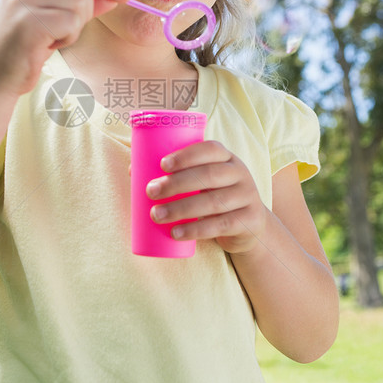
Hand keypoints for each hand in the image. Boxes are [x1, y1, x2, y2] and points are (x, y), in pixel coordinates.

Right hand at [0, 0, 130, 96]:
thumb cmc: (28, 46)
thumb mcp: (58, 18)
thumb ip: (84, 4)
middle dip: (86, 9)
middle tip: (68, 29)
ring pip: (78, 2)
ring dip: (75, 26)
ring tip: (54, 37)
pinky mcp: (28, 21)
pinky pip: (70, 23)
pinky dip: (67, 38)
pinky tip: (49, 45)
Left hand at [147, 140, 266, 253]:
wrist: (249, 227)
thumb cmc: (214, 196)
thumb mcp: (203, 182)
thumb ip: (176, 174)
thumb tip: (133, 170)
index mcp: (227, 158)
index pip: (210, 149)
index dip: (186, 155)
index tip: (162, 165)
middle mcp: (240, 174)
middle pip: (208, 175)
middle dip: (176, 183)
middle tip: (150, 192)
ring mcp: (247, 198)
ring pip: (213, 202)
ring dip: (181, 209)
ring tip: (156, 215)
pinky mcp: (249, 222)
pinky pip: (221, 225)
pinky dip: (196, 230)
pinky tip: (176, 233)